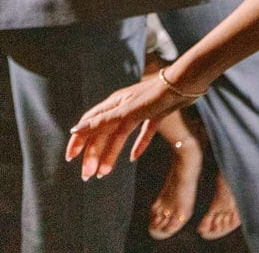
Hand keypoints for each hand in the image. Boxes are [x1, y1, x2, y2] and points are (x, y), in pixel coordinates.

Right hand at [64, 72, 193, 180]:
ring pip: (120, 135)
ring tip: (104, 173)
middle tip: (88, 176)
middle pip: (103, 133)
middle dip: (93, 154)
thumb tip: (74, 130)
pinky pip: (143, 132)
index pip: (89, 124)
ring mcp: (141, 110)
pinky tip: (133, 158)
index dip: (79, 141)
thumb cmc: (156, 95)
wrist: (188, 83)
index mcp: (114, 104)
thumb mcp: (127, 111)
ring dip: (110, 154)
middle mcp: (124, 107)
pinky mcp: (156, 113)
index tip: (70, 159)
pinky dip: (137, 145)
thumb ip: (103, 122)